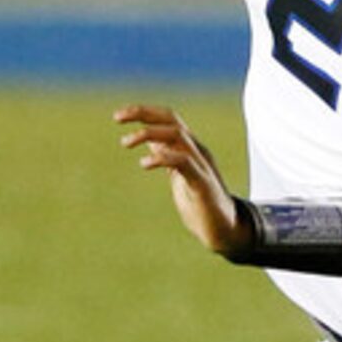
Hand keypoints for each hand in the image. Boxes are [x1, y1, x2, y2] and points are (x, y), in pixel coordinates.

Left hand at [115, 103, 251, 255]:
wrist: (223, 229)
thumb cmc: (199, 203)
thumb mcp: (179, 175)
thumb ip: (168, 157)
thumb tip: (151, 142)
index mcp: (190, 148)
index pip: (169, 119)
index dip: (145, 112)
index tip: (119, 115)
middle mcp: (197, 151)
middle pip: (172, 120)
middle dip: (144, 113)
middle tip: (117, 117)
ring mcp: (201, 165)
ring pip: (177, 135)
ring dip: (148, 133)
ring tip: (125, 142)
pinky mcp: (202, 182)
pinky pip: (184, 161)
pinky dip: (163, 157)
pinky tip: (145, 163)